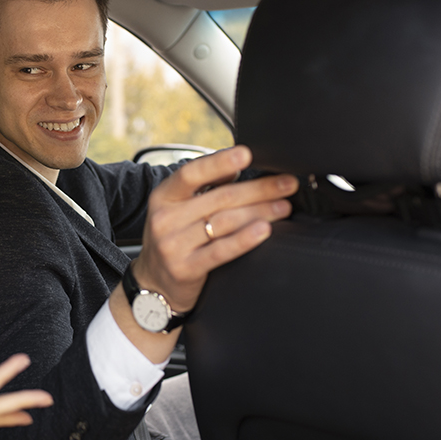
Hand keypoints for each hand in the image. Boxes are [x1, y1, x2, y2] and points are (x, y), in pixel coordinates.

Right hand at [133, 145, 296, 310]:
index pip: (191, 173)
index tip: (247, 154)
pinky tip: (264, 230)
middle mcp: (165, 219)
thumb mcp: (177, 209)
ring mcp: (173, 245)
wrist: (154, 285)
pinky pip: (221, 251)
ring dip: (261, 212)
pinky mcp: (185, 269)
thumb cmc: (174, 239)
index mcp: (164, 196)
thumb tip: (235, 167)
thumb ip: (202, 188)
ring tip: (283, 207)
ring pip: (225, 222)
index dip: (219, 163)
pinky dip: (245, 239)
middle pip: (220, 198)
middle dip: (259, 189)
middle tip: (286, 185)